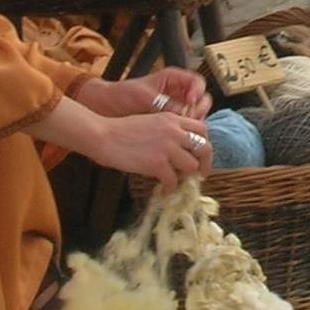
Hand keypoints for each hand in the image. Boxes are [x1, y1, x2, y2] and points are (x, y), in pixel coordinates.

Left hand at [73, 67, 211, 122]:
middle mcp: (177, 93)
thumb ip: (165, 103)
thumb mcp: (144, 96)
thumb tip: (184, 113)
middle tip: (190, 120)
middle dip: (199, 111)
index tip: (190, 101)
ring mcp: (175, 109)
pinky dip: (184, 134)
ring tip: (184, 131)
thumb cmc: (121, 95)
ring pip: (195, 117)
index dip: (198, 92)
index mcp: (173, 79)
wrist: (104, 107)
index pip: (197, 83)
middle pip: (201, 101)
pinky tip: (178, 139)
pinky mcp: (169, 124)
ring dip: (194, 125)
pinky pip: (184, 129)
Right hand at [79, 111, 213, 188]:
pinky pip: (173, 180)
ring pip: (191, 166)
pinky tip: (164, 191)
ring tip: (176, 181)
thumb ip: (168, 131)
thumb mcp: (151, 122)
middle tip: (200, 174)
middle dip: (205, 163)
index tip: (199, 154)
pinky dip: (170, 189)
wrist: (104, 136)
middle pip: (205, 148)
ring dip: (185, 176)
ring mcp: (167, 147)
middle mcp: (174, 131)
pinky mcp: (157, 163)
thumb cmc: (121, 130)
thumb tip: (179, 150)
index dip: (204, 143)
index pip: (202, 129)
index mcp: (173, 119)